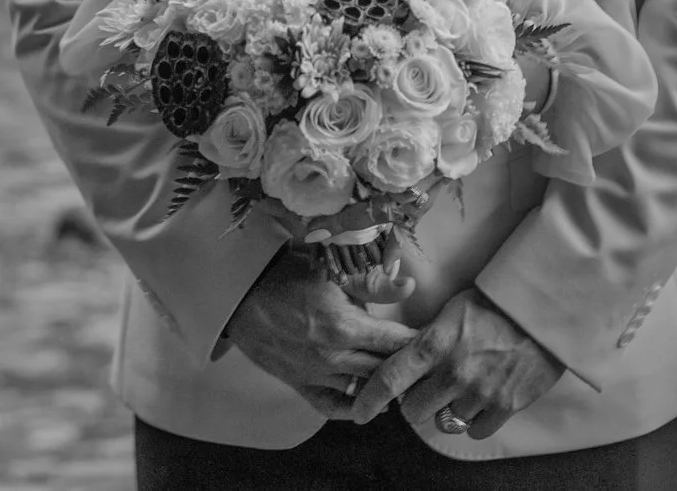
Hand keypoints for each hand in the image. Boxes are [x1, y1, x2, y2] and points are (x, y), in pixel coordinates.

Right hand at [226, 248, 418, 418]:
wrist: (240, 292)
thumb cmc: (287, 273)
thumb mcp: (333, 269)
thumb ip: (374, 283)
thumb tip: (410, 288)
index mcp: (345, 326)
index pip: (396, 343)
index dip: (419, 342)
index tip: (436, 339)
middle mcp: (333, 357)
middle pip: (384, 370)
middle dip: (407, 367)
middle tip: (427, 363)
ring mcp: (315, 374)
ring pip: (361, 391)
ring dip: (383, 387)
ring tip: (403, 381)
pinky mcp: (298, 383)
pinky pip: (330, 406)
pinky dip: (351, 408)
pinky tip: (368, 402)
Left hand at [348, 288, 564, 437]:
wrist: (544, 309)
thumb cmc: (496, 303)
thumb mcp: (453, 310)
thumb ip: (429, 338)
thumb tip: (406, 358)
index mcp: (436, 344)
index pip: (391, 378)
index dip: (370, 399)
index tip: (360, 412)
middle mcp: (454, 372)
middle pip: (414, 411)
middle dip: (416, 402)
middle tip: (429, 388)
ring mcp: (481, 392)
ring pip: (446, 422)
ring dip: (448, 410)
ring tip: (463, 388)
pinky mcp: (506, 406)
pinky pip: (476, 430)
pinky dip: (475, 420)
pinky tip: (482, 399)